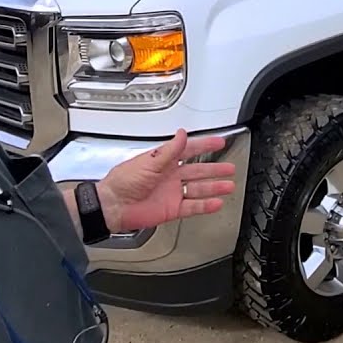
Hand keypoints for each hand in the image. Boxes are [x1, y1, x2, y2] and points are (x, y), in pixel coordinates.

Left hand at [98, 129, 235, 232]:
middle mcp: (169, 176)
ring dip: (213, 187)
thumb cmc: (123, 181)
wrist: (113, 205)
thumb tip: (181, 134)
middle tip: (229, 167)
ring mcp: (172, 193)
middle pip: (198, 170)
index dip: (204, 145)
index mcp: (163, 161)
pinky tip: (216, 202)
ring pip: (198, 189)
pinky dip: (205, 205)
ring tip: (228, 185)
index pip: (188, 150)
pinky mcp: (171, 209)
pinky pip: (193, 206)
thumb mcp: (148, 162)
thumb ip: (169, 150)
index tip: (218, 141)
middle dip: (214, 168)